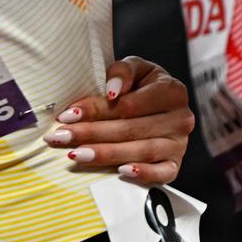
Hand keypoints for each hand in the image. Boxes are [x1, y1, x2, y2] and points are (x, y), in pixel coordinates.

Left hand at [43, 56, 193, 184]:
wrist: (157, 102)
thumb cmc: (140, 83)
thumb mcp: (133, 67)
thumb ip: (122, 72)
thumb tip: (112, 92)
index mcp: (172, 91)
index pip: (129, 104)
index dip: (97, 109)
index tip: (68, 115)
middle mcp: (180, 118)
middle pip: (131, 129)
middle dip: (91, 133)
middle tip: (61, 137)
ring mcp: (179, 144)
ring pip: (141, 151)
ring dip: (105, 154)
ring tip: (76, 155)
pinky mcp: (175, 164)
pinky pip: (163, 174)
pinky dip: (144, 174)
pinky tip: (120, 172)